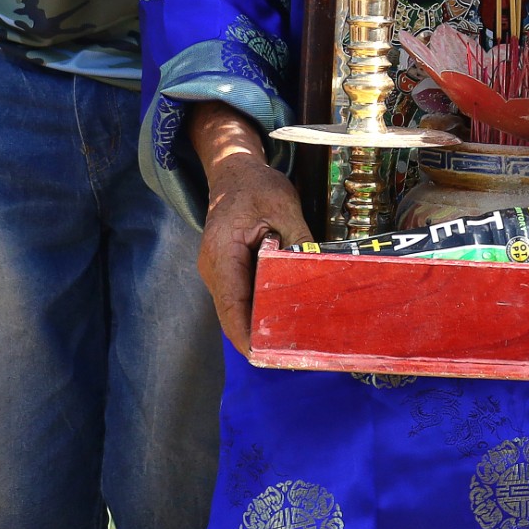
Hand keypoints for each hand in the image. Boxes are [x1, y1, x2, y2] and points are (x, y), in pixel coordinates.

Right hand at [192, 103, 311, 352]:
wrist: (233, 170)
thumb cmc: (255, 186)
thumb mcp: (282, 204)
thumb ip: (297, 237)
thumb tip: (314, 270)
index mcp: (222, 253)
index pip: (232, 305)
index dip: (246, 335)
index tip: (264, 358)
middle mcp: (213, 268)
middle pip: (233, 314)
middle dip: (256, 338)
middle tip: (288, 358)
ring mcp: (217, 271)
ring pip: (236, 308)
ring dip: (257, 327)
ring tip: (289, 345)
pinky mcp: (226, 270)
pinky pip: (240, 297)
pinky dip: (257, 311)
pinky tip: (281, 319)